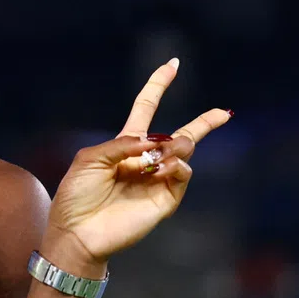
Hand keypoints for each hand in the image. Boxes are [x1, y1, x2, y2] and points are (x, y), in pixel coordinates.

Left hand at [43, 59, 230, 270]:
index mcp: (123, 146)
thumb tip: (152, 140)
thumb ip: (120, 144)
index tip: (172, 64)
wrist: (77, 233)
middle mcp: (144, 161)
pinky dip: (177, 164)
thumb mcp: (89, 160)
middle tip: (223, 113)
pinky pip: (183, 172)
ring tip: (158, 157)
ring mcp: (157, 180)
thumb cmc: (75, 197)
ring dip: (175, 146)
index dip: (158, 86)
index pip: (145, 109)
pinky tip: (162, 167)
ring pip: (184, 150)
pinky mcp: (165, 198)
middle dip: (204, 122)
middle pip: (180, 135)